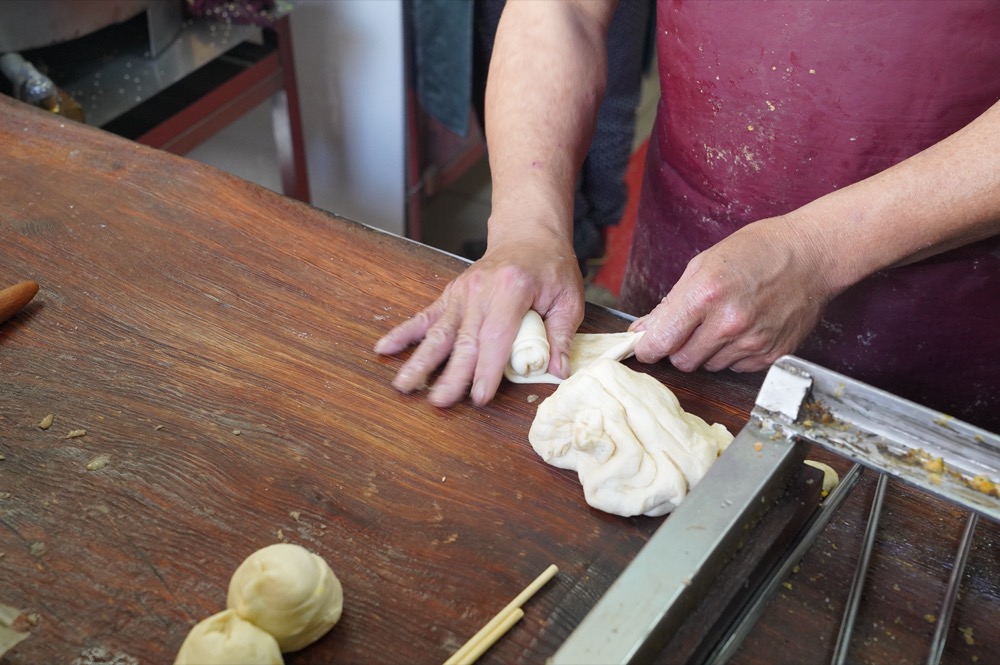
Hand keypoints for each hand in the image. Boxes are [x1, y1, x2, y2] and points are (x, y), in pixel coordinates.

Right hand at [375, 235, 583, 406]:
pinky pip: (426, 317)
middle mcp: (481, 290)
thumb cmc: (550, 267)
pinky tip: (384, 349)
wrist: (528, 235)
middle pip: (463, 340)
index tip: (479, 396)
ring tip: (403, 385)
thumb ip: (561, 335)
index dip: (486, 368)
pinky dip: (404, 333)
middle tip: (438, 402)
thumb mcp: (568, 298)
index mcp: (512, 289)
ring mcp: (462, 292)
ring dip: (420, 360)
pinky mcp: (451, 295)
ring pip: (440, 332)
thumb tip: (558, 372)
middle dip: (450, 374)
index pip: (496, 335)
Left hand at [629, 216, 837, 372]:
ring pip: (708, 366)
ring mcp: (753, 342)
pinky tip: (744, 329)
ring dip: (707, 351)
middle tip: (689, 329)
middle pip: (682, 361)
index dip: (647, 348)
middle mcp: (729, 322)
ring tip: (724, 322)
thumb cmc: (757, 251)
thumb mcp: (703, 264)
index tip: (645, 347)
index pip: (661, 341)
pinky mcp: (771, 355)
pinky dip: (733, 354)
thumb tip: (643, 331)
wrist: (811, 255)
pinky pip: (736, 368)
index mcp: (706, 294)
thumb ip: (671, 303)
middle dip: (678, 348)